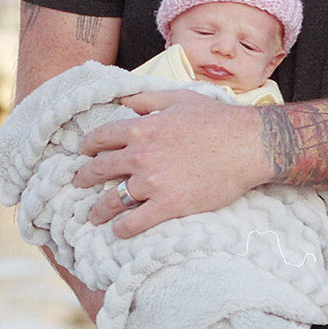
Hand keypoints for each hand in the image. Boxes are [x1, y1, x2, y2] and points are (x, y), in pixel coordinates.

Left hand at [73, 91, 272, 236]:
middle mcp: (140, 156)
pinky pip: (134, 222)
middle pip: (99, 170)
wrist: (248, 145)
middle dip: (84, 178)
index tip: (85, 154)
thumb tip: (123, 100)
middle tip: (79, 184)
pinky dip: (122, 229)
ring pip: (111, 200)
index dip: (88, 147)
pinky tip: (118, 231)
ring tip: (93, 216)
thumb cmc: (217, 120)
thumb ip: (147, 98)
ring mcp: (153, 183)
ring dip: (98, 210)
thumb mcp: (179, 97)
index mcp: (141, 128)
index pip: (100, 138)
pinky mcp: (168, 206)